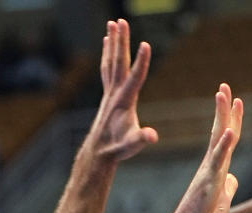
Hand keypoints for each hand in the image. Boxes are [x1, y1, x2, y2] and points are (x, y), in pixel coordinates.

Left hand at [89, 19, 158, 161]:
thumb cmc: (118, 148)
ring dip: (113, 42)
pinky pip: (107, 68)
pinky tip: (107, 43)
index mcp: (124, 101)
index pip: (135, 78)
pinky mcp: (107, 94)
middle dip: (121, 41)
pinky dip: (107, 54)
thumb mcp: (133, 145)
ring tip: (112, 24)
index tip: (146, 44)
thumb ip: (142, 139)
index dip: (142, 62)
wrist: (99, 152)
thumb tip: (152, 137)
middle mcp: (114, 93)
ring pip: (111, 61)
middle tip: (121, 21)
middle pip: (119, 62)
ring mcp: (109, 92)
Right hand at [170, 84, 242, 212]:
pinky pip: (218, 159)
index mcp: (217, 165)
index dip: (232, 118)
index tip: (236, 99)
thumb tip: (233, 178)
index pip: (227, 136)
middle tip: (224, 86)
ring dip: (222, 115)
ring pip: (219, 137)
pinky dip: (225, 144)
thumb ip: (228, 186)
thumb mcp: (222, 199)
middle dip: (224, 107)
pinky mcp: (210, 179)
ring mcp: (211, 169)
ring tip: (223, 94)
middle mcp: (213, 162)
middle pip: (221, 128)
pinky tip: (231, 130)